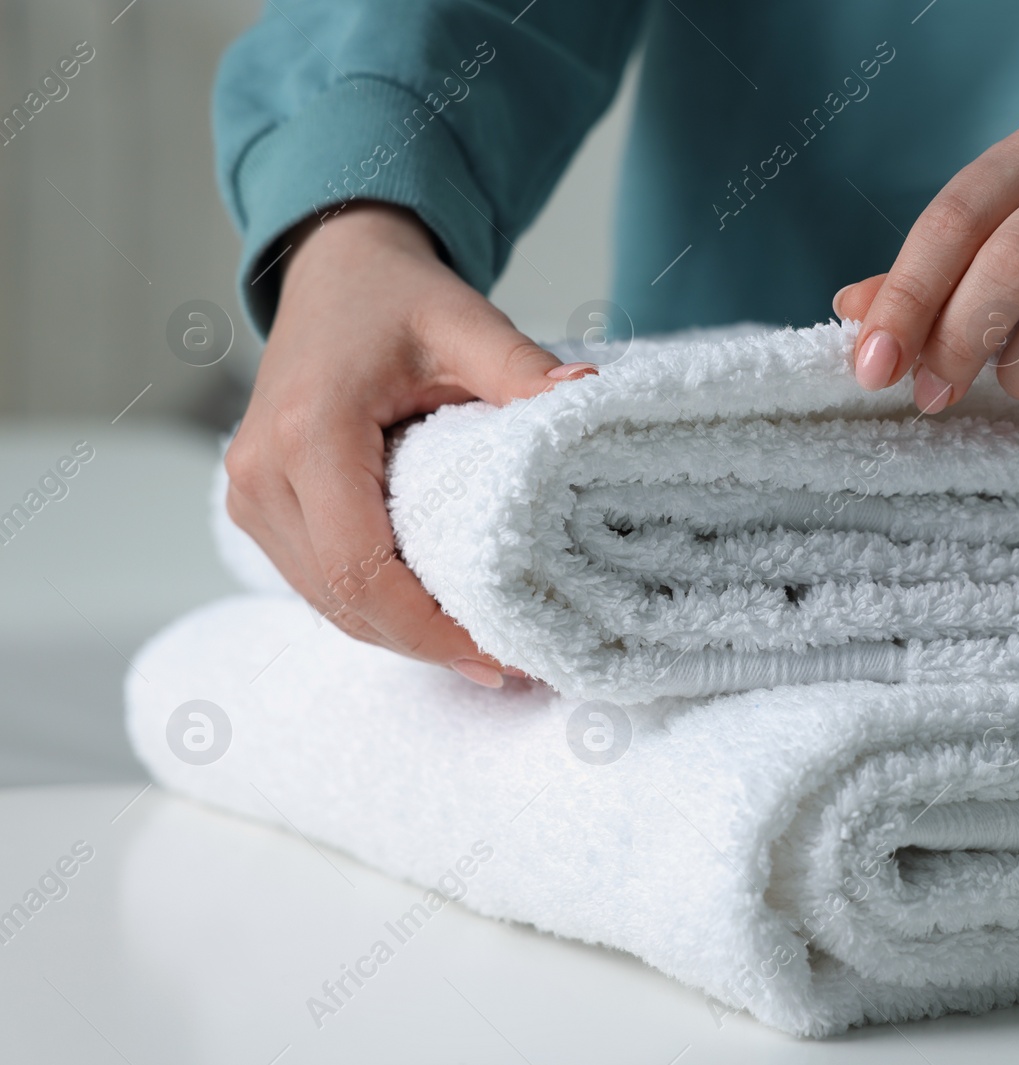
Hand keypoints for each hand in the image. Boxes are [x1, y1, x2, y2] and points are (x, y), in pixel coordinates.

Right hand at [224, 202, 593, 686]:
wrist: (332, 268)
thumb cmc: (393, 293)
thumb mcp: (465, 319)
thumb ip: (523, 367)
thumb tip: (591, 400)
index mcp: (308, 434)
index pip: (363, 570)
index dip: (432, 631)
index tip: (503, 656)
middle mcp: (263, 475)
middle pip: (344, 602)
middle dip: (428, 647)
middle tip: (513, 667)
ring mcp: (252, 496)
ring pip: (327, 604)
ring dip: (403, 638)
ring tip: (487, 655)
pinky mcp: (261, 505)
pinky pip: (318, 582)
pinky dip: (376, 610)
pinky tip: (439, 622)